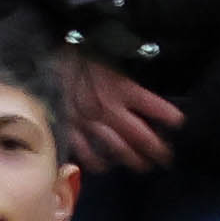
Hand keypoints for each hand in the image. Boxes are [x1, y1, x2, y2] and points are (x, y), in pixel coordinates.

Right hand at [56, 51, 181, 173]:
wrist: (40, 56)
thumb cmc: (76, 53)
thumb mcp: (108, 58)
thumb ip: (122, 75)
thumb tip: (138, 83)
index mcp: (122, 88)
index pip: (154, 106)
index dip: (169, 116)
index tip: (179, 123)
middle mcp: (110, 108)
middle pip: (139, 135)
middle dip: (156, 149)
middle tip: (166, 158)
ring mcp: (88, 121)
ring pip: (116, 147)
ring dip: (131, 158)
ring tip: (143, 167)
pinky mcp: (70, 126)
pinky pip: (84, 149)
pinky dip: (95, 161)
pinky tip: (104, 167)